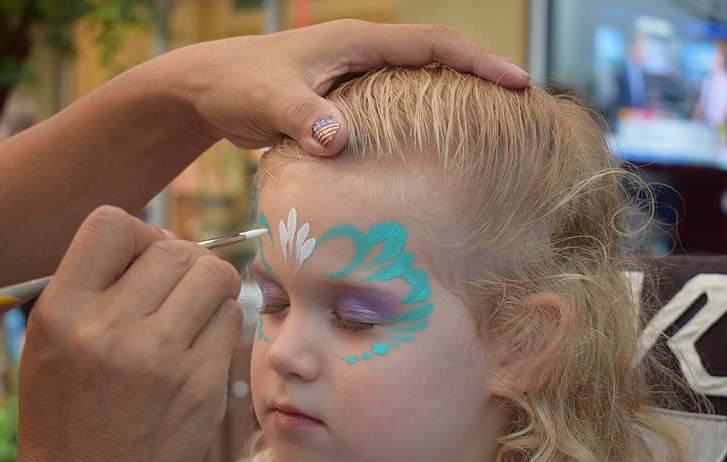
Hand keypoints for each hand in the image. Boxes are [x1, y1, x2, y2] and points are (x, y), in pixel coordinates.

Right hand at [1, 206, 241, 461]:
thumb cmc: (67, 416)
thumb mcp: (52, 343)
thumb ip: (95, 287)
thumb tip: (162, 239)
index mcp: (62, 312)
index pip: (113, 223)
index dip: (140, 231)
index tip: (145, 257)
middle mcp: (110, 330)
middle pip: (175, 248)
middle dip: (184, 258)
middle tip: (179, 286)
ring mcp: (161, 359)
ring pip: (214, 276)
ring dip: (212, 284)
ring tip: (198, 307)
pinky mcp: (202, 386)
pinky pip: (231, 319)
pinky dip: (223, 320)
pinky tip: (204, 342)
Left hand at [166, 19, 529, 155]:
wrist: (206, 90)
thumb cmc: (236, 84)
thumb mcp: (268, 100)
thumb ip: (303, 118)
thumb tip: (340, 142)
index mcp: (357, 42)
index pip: (432, 44)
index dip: (478, 61)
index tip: (517, 82)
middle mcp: (363, 54)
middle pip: (437, 59)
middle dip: (479, 77)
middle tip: (520, 108)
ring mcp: (355, 77)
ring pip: (418, 85)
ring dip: (453, 102)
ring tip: (490, 132)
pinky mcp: (344, 101)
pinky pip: (395, 109)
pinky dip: (419, 124)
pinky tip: (431, 153)